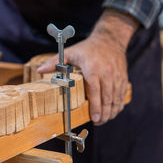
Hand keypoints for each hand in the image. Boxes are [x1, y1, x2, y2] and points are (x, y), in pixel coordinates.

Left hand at [37, 9, 137, 124]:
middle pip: (107, 98)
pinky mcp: (123, 77)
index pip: (94, 90)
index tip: (94, 117)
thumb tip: (39, 70)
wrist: (109, 40)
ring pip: (116, 98)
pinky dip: (118, 105)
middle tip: (97, 122)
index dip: (95, 106)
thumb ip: (54, 62)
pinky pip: (122, 94)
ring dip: (111, 112)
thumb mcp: (70, 53)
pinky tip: (113, 111)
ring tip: (104, 120)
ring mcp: (117, 75)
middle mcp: (106, 72)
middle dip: (103, 113)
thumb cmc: (87, 48)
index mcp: (92, 68)